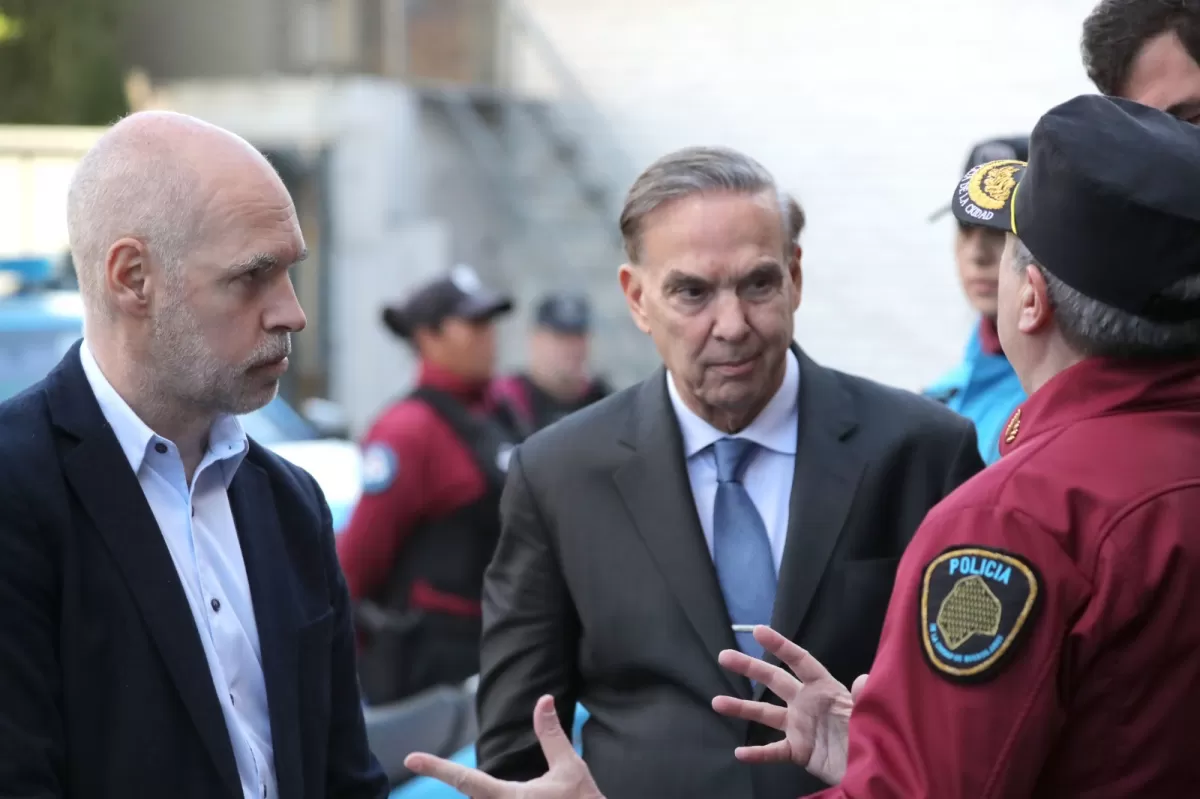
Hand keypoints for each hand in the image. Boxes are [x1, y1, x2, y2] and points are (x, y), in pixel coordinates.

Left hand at [404, 695, 604, 798]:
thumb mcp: (570, 767)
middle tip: (453, 773)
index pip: (465, 779)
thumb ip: (551, 735)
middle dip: (472, 787)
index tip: (410, 758)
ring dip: (486, 796)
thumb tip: (543, 699)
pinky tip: (516, 797)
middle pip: (471, 798)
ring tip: (508, 787)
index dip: (436, 768)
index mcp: (511, 798)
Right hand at [711, 625, 858, 785]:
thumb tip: (864, 678)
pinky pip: (774, 751)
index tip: (757, 631)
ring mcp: (800, 727)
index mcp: (824, 688)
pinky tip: (739, 752)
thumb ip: (864, 697)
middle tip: (724, 656)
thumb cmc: (872, 735)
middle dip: (749, 667)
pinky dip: (757, 753)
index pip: (800, 661)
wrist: (872, 768)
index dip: (780, 646)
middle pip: (774, 680)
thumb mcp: (868, 713)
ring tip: (717, 702)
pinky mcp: (798, 751)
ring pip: (765, 713)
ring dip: (741, 707)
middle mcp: (807, 703)